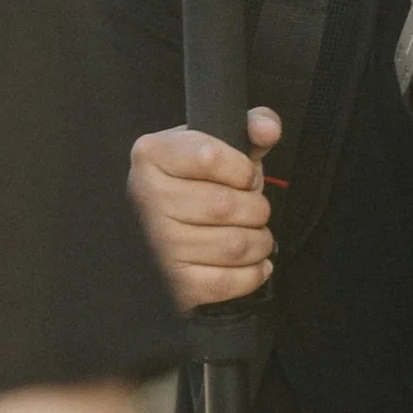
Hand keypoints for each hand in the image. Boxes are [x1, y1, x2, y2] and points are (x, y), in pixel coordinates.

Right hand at [128, 106, 280, 308]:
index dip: (243, 170)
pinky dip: (253, 273)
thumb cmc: (195, 183)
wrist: (165, 229)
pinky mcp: (173, 283)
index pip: (209, 157)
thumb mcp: (218, 145)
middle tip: (251, 208)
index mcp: (152, 154)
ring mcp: (156, 244)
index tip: (245, 176)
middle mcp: (145, 198)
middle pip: (227, 206)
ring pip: (234, 245)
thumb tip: (266, 129)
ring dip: (259, 241)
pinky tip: (251, 262)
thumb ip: (247, 130)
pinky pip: (228, 281)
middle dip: (256, 208)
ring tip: (252, 233)